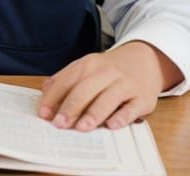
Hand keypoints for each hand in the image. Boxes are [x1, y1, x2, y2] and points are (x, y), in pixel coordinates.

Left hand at [38, 42, 180, 130]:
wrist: (144, 61)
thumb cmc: (109, 71)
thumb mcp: (86, 68)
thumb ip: (65, 80)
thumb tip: (44, 93)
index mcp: (89, 65)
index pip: (67, 81)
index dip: (53, 98)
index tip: (44, 114)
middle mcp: (107, 72)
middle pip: (85, 89)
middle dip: (71, 107)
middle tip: (60, 124)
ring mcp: (125, 85)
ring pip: (108, 98)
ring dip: (93, 113)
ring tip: (81, 127)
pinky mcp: (142, 98)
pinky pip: (131, 108)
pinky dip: (121, 117)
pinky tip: (112, 125)